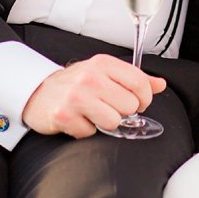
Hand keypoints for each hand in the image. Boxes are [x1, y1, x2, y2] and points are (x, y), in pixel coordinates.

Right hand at [21, 54, 166, 136]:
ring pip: (113, 122)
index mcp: (103, 63)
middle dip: (120, 111)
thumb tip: (161, 84)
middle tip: (105, 106)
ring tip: (91, 113)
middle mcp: (90, 77)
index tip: (135, 102)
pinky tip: (76, 119)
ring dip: (104, 123)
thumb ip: (134, 78)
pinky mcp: (64, 115)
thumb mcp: (104, 73)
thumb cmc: (75, 84)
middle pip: (129, 106)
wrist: (37, 91)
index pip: (140, 83)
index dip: (143, 99)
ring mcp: (76, 96)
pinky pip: (90, 133)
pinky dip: (84, 130)